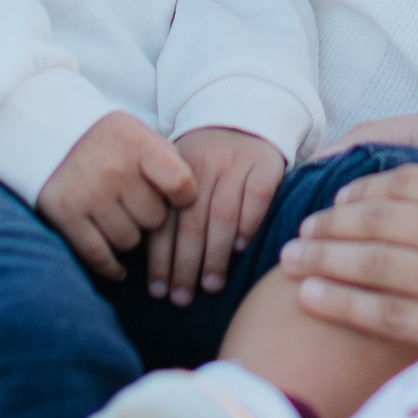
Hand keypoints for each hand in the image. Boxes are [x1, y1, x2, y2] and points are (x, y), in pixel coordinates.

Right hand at [37, 110, 198, 283]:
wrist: (48, 131)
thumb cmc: (108, 141)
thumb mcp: (140, 135)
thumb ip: (167, 163)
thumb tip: (195, 203)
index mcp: (138, 145)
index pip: (181, 184)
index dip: (184, 199)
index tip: (179, 201)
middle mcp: (114, 170)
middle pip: (154, 219)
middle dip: (150, 217)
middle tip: (137, 206)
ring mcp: (88, 194)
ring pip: (128, 240)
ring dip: (127, 236)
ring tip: (118, 220)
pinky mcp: (65, 215)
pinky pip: (98, 255)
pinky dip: (110, 268)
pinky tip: (117, 269)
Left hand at [146, 127, 287, 305]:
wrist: (246, 118)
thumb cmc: (208, 161)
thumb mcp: (182, 176)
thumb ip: (168, 211)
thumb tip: (151, 267)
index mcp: (177, 173)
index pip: (165, 220)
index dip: (160, 259)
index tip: (157, 291)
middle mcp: (204, 168)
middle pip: (191, 223)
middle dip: (184, 266)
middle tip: (181, 299)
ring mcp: (236, 165)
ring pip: (222, 214)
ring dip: (215, 255)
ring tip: (210, 286)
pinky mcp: (266, 164)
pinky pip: (257, 196)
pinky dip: (249, 222)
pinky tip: (241, 248)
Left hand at [285, 166, 417, 352]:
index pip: (409, 183)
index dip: (364, 188)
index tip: (336, 199)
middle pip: (383, 220)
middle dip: (332, 225)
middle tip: (297, 230)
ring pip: (377, 265)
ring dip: (327, 260)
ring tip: (292, 260)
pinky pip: (391, 315)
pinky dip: (346, 305)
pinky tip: (314, 299)